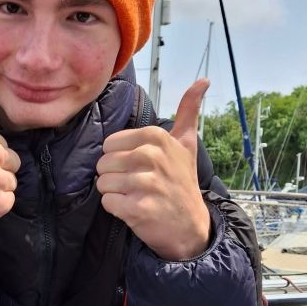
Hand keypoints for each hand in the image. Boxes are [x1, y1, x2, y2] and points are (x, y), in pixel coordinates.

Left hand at [96, 79, 211, 260]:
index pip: (110, 144)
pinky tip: (133, 209)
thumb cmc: (182, 181)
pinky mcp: (139, 209)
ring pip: (103, 183)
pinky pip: (108, 203)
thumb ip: (188, 111)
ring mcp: (147, 184)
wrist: (191, 225)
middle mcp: (153, 158)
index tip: (138, 167)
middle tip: (135, 184)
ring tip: (135, 196)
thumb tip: (203, 80)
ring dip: (114, 192)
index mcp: (157, 137)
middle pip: (103, 163)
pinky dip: (115, 208)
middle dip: (113, 176)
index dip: (117, 157)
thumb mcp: (186, 143)